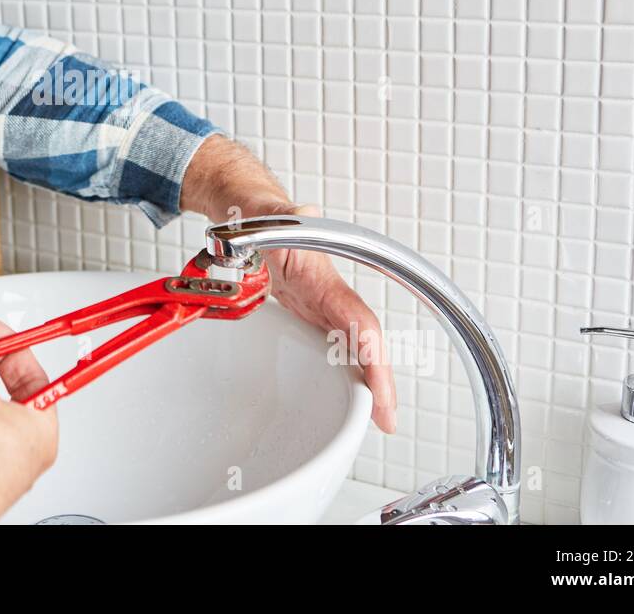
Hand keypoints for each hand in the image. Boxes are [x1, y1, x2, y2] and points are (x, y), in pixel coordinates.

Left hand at [179, 136, 396, 432]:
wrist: (244, 214)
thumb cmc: (255, 215)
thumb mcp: (262, 217)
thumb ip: (278, 218)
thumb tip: (302, 213)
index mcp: (321, 278)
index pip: (358, 321)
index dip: (374, 356)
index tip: (381, 387)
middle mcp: (326, 295)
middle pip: (364, 341)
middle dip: (380, 380)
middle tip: (388, 419)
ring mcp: (317, 306)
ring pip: (352, 346)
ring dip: (366, 380)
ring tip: (379, 417)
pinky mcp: (306, 313)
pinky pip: (332, 345)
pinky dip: (344, 370)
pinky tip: (347, 394)